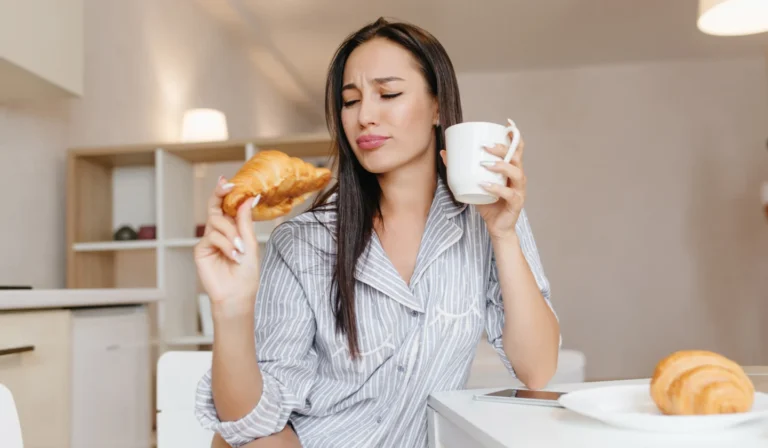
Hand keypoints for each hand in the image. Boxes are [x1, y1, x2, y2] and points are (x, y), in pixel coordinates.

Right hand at [194, 176, 260, 311]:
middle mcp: (219, 232)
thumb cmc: (246, 272)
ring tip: (240, 250)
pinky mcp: (201, 250)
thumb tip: (248, 198)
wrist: (238, 294)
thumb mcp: (250, 243)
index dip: (225, 194)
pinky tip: (233, 255)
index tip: (229, 181)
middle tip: (227, 186)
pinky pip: (212, 237)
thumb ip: (245, 221)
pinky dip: (225, 244)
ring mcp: (209, 240)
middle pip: (215, 208)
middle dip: (220, 195)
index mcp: (233, 229)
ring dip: (232, 235)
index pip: (227, 208)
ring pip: (217, 223)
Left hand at [440, 126, 526, 240]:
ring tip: (485, 164)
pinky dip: (497, 188)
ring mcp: (519, 190)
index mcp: (511, 169)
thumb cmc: (488, 203)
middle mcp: (518, 177)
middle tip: (485, 146)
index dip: (514, 136)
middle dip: (502, 149)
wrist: (497, 227)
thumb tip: (444, 152)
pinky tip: (485, 185)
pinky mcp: (516, 203)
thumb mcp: (473, 183)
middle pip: (516, 157)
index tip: (507, 124)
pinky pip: (509, 193)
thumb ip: (461, 169)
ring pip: (516, 173)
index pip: (517, 149)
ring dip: (501, 166)